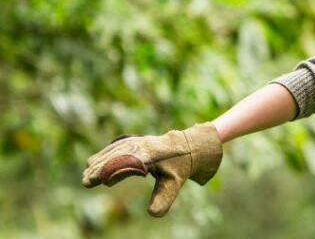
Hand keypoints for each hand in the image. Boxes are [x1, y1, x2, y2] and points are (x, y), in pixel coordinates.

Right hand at [82, 122, 222, 216]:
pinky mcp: (134, 141)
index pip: (126, 163)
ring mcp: (137, 141)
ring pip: (113, 151)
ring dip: (99, 162)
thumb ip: (164, 198)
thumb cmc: (179, 167)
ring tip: (87, 176)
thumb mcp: (174, 184)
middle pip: (116, 156)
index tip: (99, 181)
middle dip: (100, 168)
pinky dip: (104, 155)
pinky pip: (115, 147)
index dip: (111, 171)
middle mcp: (142, 145)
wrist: (187, 146)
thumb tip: (153, 214)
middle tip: (86, 182)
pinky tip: (93, 162)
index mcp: (151, 154)